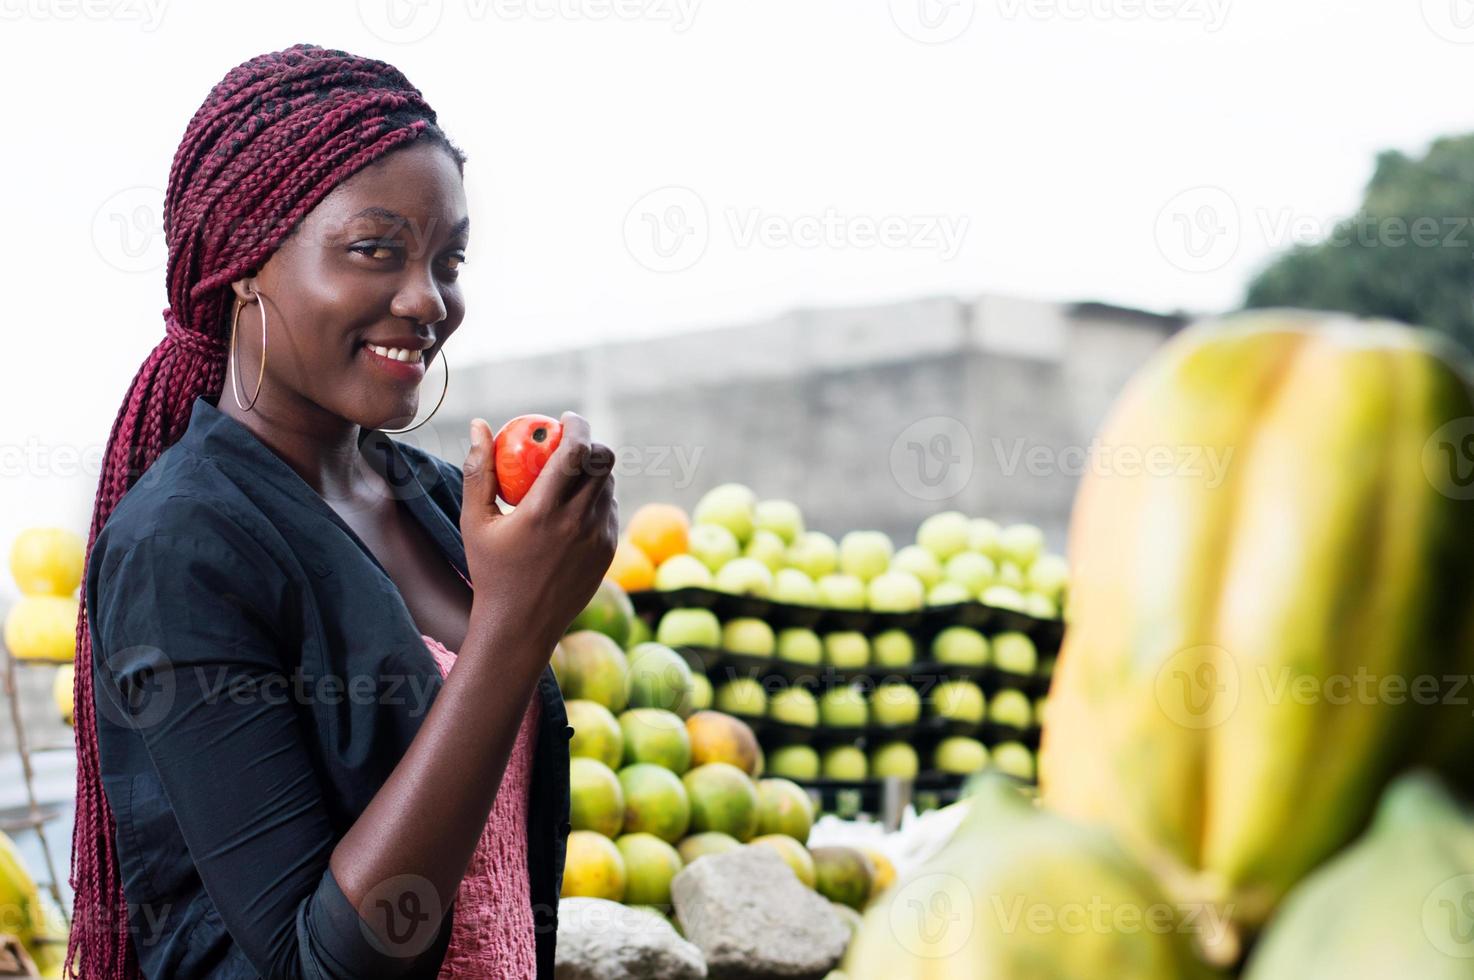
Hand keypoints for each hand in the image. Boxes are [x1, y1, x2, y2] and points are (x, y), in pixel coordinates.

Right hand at [459, 412, 618, 650]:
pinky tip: (576, 507)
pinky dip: (598, 500)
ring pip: (610, 486)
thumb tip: (478, 425)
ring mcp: (598, 538)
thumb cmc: (491, 571)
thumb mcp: (475, 522)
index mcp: (543, 512)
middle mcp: (577, 522)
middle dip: (592, 444)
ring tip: (571, 477)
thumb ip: (478, 470)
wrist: (521, 626)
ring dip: (595, 472)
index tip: (567, 419)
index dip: (578, 426)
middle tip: (573, 444)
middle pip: (603, 462)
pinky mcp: (608, 553)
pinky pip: (611, 512)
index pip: (575, 451)